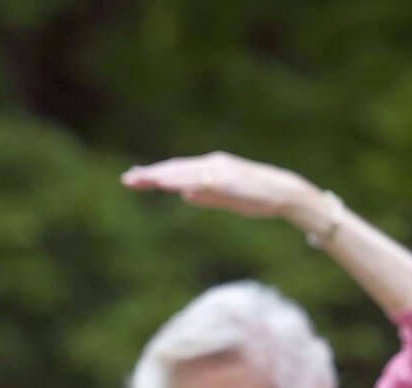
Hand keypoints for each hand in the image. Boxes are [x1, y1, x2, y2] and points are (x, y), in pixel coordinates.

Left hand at [120, 151, 319, 218]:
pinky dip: (185, 180)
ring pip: (184, 172)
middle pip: (175, 169)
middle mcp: (211, 165)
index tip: (133, 179)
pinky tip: (171, 184)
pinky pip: (202, 180)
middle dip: (150, 174)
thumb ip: (205, 196)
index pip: (176, 172)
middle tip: (127, 179)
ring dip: (162, 175)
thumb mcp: (224, 199)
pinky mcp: (228, 179)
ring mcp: (219, 170)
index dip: (153, 175)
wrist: (284, 194)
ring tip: (142, 179)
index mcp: (209, 169)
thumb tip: (185, 195)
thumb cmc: (256, 197)